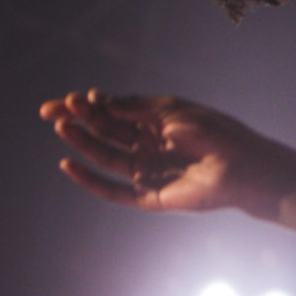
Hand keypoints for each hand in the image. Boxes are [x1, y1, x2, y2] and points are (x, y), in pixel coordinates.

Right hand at [39, 90, 295, 217]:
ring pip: (106, 157)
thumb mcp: (171, 111)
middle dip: (80, 121)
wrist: (240, 165)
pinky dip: (89, 179)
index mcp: (157, 123)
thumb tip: (96, 100)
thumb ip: (134, 108)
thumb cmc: (214, 132)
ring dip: (82, 142)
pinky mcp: (148, 196)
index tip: (67, 99)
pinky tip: (69, 163)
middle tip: (55, 112)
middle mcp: (149, 147)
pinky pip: (112, 190)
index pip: (116, 112)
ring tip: (62, 128)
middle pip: (107, 133)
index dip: (90, 106)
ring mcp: (147, 171)